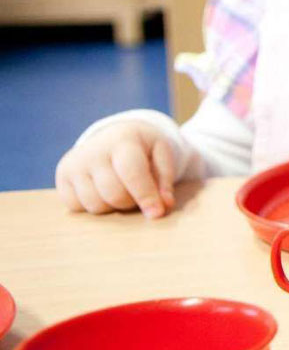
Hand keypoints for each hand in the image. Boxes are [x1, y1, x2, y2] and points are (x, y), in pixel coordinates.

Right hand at [54, 120, 177, 218]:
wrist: (114, 135)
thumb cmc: (143, 149)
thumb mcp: (161, 155)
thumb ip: (165, 181)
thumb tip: (163, 206)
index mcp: (122, 140)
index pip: (131, 173)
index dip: (146, 196)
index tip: (156, 214)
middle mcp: (92, 151)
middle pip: (114, 195)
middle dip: (131, 202)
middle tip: (137, 193)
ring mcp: (73, 164)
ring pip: (95, 205)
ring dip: (112, 207)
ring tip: (120, 189)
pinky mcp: (62, 177)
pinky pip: (77, 207)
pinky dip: (93, 206)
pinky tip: (101, 191)